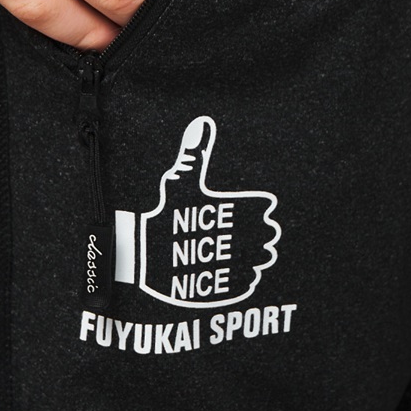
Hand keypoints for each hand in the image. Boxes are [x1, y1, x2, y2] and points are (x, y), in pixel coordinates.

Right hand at [120, 116, 280, 307]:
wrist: (145, 257)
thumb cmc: (166, 215)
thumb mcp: (179, 182)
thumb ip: (195, 154)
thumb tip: (201, 123)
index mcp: (225, 209)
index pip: (260, 208)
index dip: (261, 208)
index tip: (259, 208)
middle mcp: (230, 237)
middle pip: (265, 234)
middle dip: (263, 232)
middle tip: (257, 230)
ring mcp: (227, 264)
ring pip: (259, 259)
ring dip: (258, 255)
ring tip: (252, 251)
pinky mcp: (222, 286)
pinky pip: (248, 282)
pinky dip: (249, 276)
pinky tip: (244, 270)